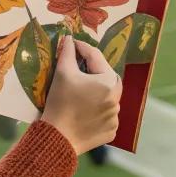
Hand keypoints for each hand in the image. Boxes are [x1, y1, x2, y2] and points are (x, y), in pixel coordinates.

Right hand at [41, 35, 121, 154]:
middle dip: (91, 70)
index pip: (95, 57)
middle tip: (76, 68)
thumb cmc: (60, 102)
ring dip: (94, 91)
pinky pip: (104, 114)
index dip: (81, 48)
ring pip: (105, 96)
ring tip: (78, 92)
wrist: (58, 138)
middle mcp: (117, 98)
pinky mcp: (111, 130)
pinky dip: (96, 110)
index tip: (71, 43)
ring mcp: (115, 116)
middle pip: (104, 77)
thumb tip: (69, 39)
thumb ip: (68, 53)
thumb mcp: (63, 73)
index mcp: (109, 81)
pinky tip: (82, 111)